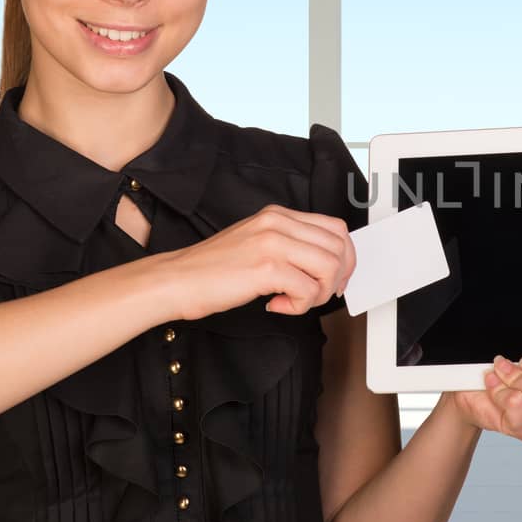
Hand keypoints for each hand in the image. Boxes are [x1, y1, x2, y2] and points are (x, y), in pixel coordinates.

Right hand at [161, 204, 355, 319]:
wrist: (176, 280)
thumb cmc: (212, 270)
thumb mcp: (257, 243)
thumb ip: (289, 246)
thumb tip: (326, 264)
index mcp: (278, 215)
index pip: (336, 228)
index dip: (345, 257)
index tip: (336, 279)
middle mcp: (278, 223)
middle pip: (339, 247)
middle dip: (337, 278)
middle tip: (317, 294)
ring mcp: (272, 243)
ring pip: (330, 267)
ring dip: (319, 293)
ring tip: (295, 301)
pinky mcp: (266, 267)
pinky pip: (308, 289)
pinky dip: (299, 306)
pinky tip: (277, 305)